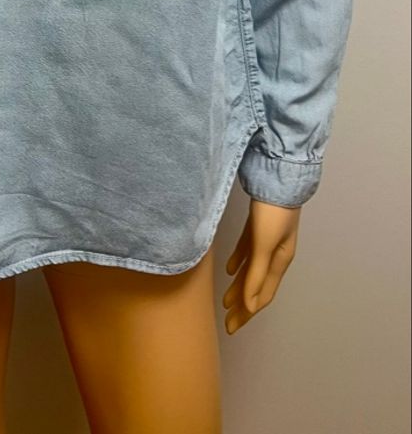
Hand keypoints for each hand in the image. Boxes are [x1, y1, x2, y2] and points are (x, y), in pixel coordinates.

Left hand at [222, 197, 301, 333]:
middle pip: (256, 285)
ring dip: (239, 285)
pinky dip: (239, 261)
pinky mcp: (258, 225)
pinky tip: (229, 268)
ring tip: (226, 300)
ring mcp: (267, 239)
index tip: (232, 327)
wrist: (278, 179)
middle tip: (227, 322)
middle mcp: (275, 254)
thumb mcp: (264, 245)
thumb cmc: (273, 212)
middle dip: (242, 305)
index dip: (247, 313)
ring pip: (251, 270)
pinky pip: (247, 251)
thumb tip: (250, 306)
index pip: (261, 295)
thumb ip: (257, 274)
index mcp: (279, 261)